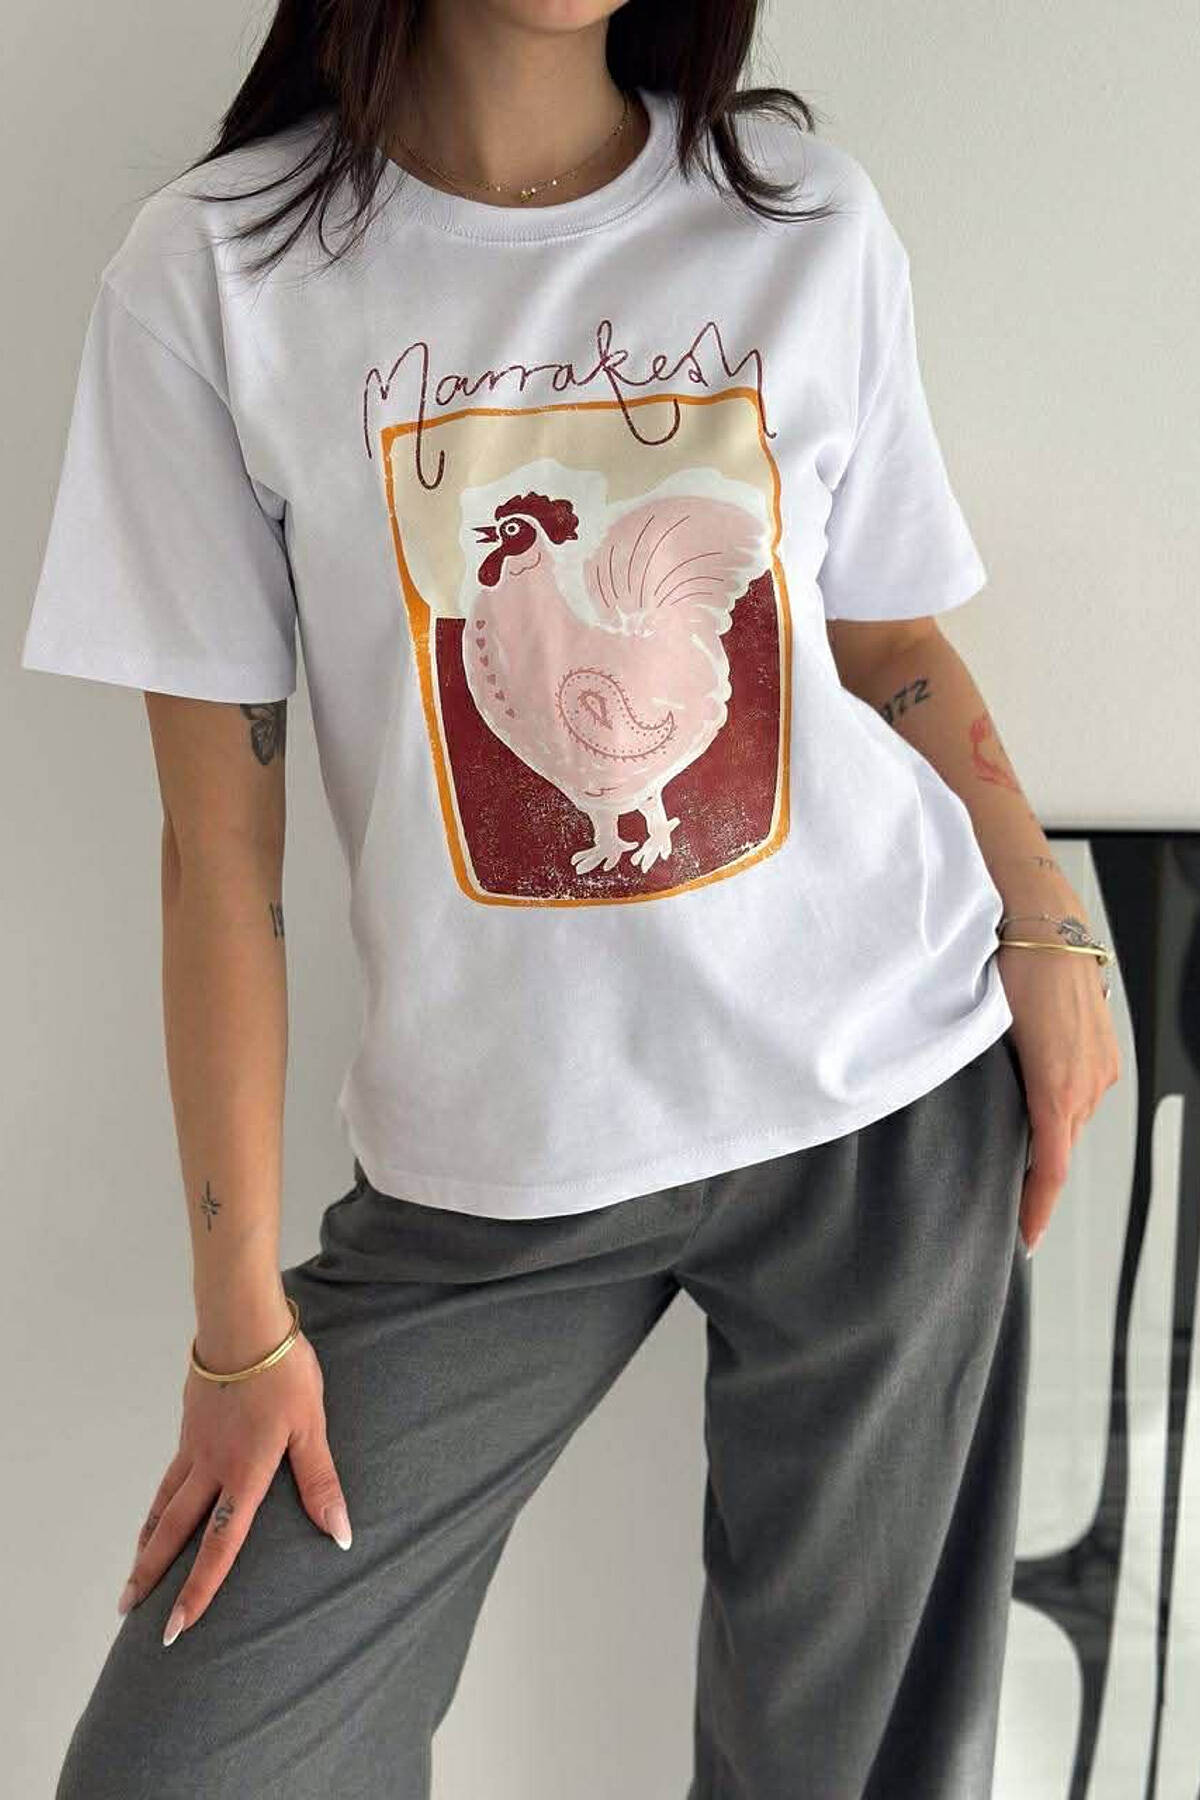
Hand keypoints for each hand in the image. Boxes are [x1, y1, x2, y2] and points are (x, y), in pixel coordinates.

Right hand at [117, 1290, 352, 1645]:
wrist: (243, 1323)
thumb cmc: (284, 1373)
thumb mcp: (311, 1427)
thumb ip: (320, 1483)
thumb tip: (340, 1534)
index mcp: (244, 1475)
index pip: (219, 1547)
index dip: (198, 1591)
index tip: (176, 1628)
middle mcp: (211, 1467)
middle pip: (173, 1531)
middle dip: (151, 1575)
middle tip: (127, 1611)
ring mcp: (195, 1445)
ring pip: (163, 1503)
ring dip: (146, 1541)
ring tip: (135, 1570)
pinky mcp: (191, 1424)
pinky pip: (170, 1473)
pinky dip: (158, 1499)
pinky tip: (159, 1506)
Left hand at [997, 935, 1120, 1255]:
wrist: (1045, 921)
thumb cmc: (1011, 967)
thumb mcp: (990, 1032)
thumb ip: (993, 1083)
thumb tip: (981, 1117)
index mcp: (1057, 1089)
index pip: (1050, 1169)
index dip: (1037, 1208)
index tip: (1025, 1239)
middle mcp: (1087, 1085)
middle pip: (1061, 1152)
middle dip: (1038, 1183)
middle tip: (1011, 1209)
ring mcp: (1100, 1068)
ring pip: (1070, 1123)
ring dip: (1047, 1142)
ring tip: (1018, 1162)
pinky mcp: (1102, 1051)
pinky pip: (1080, 1096)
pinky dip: (1059, 1110)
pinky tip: (1037, 1109)